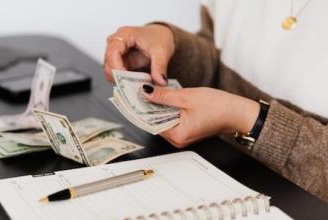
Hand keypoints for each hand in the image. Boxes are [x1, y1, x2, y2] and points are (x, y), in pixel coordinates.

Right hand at [104, 24, 174, 85]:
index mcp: (124, 35)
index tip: (125, 79)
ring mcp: (117, 53)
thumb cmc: (159, 37)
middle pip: (108, 63)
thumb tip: (160, 81)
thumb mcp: (162, 51)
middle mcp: (116, 42)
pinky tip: (134, 84)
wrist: (162, 35)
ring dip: (120, 80)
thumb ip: (160, 66)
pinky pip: (116, 74)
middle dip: (118, 77)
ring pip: (110, 70)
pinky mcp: (120, 62)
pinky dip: (124, 81)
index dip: (116, 67)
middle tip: (131, 86)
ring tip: (134, 85)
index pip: (112, 53)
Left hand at [142, 85, 259, 147]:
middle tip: (139, 90)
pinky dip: (166, 109)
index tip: (132, 96)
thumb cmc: (219, 107)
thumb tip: (146, 92)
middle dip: (148, 106)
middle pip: (155, 122)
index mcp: (177, 135)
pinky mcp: (186, 129)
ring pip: (162, 120)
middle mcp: (178, 139)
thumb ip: (164, 95)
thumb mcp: (187, 97)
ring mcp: (182, 135)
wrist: (239, 112)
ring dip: (157, 106)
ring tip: (151, 91)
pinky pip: (171, 119)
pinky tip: (164, 98)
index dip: (140, 108)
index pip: (150, 122)